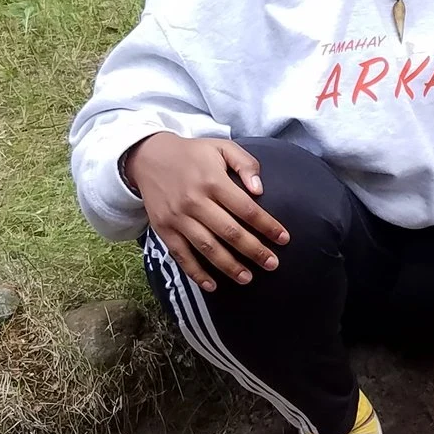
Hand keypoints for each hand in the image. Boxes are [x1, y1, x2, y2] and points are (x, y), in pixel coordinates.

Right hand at [124, 133, 289, 289]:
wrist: (149, 157)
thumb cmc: (193, 154)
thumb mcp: (222, 147)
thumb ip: (246, 164)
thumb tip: (260, 190)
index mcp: (213, 181)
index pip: (247, 209)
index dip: (267, 226)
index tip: (284, 239)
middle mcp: (195, 201)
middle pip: (230, 232)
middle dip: (254, 251)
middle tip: (272, 264)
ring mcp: (178, 218)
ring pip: (207, 248)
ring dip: (229, 266)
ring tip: (247, 278)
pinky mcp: (164, 229)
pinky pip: (181, 255)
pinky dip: (196, 273)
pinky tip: (212, 285)